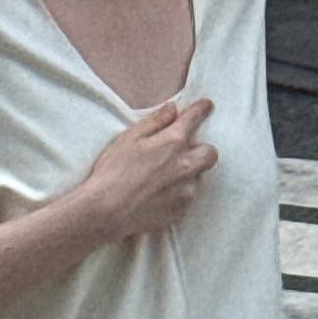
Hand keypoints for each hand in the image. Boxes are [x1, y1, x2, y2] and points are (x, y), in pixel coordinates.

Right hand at [81, 100, 218, 241]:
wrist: (107, 212)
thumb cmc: (114, 171)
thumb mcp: (130, 138)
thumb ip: (155, 122)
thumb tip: (172, 109)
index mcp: (174, 142)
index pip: (196, 118)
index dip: (202, 109)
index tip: (205, 107)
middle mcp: (186, 165)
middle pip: (211, 154)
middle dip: (202, 149)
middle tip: (186, 150)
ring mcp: (186, 191)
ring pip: (198, 177)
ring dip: (187, 173)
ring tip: (162, 177)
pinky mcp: (181, 211)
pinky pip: (187, 197)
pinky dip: (178, 193)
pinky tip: (158, 194)